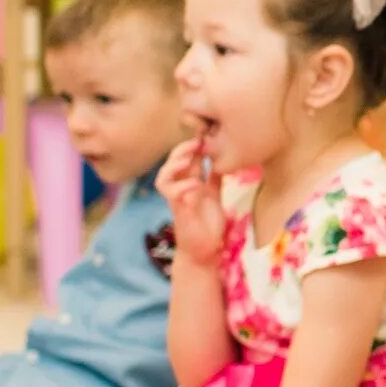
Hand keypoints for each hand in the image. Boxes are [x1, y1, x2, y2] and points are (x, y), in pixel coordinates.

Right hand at [157, 140, 227, 269]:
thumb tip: (222, 158)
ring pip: (163, 178)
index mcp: (191, 184)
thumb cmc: (208, 225)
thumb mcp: (215, 195)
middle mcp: (181, 190)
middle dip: (181, 150)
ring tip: (187, 159)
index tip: (206, 135)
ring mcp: (178, 201)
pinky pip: (173, 196)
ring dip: (174, 166)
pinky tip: (195, 184)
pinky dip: (183, 187)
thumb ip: (215, 178)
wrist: (205, 251)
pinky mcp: (179, 212)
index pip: (186, 159)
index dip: (192, 146)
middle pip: (171, 164)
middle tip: (198, 141)